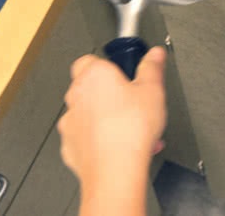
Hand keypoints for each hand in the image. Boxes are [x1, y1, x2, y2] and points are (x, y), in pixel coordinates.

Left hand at [58, 47, 166, 214]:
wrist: (115, 170)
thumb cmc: (130, 130)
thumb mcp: (154, 90)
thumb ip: (152, 68)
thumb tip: (154, 54)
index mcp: (94, 76)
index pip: (90, 59)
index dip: (108, 65)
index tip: (125, 73)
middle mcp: (77, 96)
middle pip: (91, 87)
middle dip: (111, 94)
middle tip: (133, 101)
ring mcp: (70, 122)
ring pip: (89, 114)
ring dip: (106, 117)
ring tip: (133, 128)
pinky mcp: (70, 146)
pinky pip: (86, 137)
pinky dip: (100, 139)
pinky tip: (121, 144)